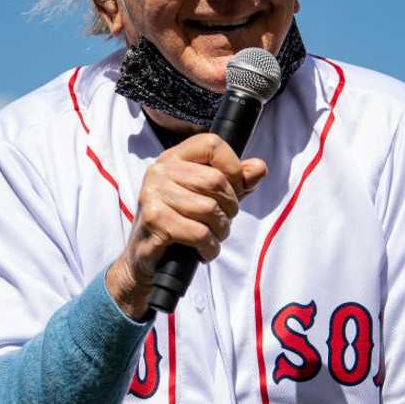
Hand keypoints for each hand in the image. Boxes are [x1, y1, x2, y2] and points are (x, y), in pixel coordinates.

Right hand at [106, 133, 266, 319]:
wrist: (146, 259)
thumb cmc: (181, 224)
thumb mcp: (211, 198)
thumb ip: (237, 182)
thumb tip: (259, 168)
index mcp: (173, 158)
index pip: (213, 144)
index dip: (233, 169)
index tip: (235, 191)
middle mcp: (159, 171)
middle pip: (216, 181)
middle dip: (230, 208)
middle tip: (222, 222)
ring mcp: (153, 195)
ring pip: (210, 209)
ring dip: (221, 231)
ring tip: (212, 238)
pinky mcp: (154, 221)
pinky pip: (199, 233)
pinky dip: (209, 247)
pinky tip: (203, 251)